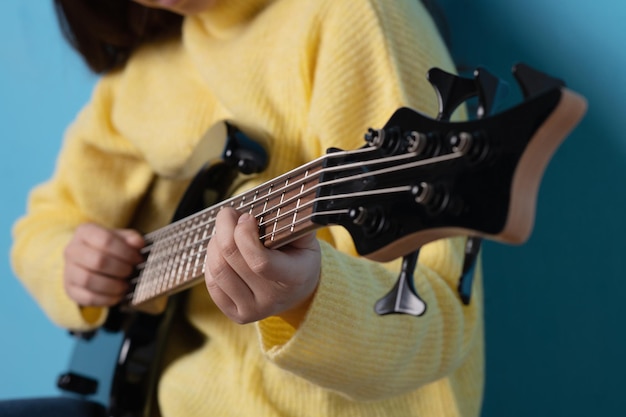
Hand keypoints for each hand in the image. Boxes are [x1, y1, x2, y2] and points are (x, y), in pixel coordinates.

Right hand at [63, 223, 144, 306]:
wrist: (88, 260)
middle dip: (120, 268)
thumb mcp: (121, 237)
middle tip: (131, 271)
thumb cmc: (108, 247)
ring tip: (125, 285)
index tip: (138, 259)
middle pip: (97, 261)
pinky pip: (87, 297)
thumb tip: (139, 243)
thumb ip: (131, 238)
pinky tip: (118, 295)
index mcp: (85, 232)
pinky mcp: (70, 290)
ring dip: (113, 285)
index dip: (126, 252)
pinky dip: (106, 299)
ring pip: (88, 280)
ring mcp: (68, 271)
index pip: (105, 240)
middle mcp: (72, 250)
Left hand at [204, 208, 320, 325]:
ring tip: (224, 230)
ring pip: (218, 270)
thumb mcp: (305, 238)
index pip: (260, 262)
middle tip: (229, 214)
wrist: (298, 291)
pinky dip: (212, 261)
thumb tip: (271, 203)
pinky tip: (221, 251)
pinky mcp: (236, 315)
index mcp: (294, 278)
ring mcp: (253, 310)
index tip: (247, 217)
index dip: (245, 235)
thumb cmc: (299, 257)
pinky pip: (212, 283)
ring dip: (215, 243)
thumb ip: (291, 221)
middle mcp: (273, 299)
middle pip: (232, 260)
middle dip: (224, 228)